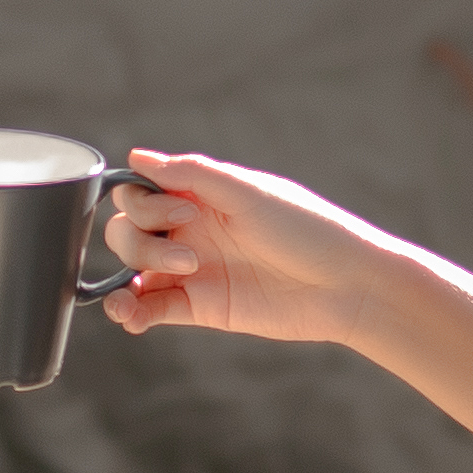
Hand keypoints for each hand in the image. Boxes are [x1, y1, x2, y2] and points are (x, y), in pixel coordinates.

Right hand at [99, 152, 413, 345]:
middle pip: (128, 232)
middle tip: (190, 257)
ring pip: (134, 271)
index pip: (139, 194)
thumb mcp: (249, 193)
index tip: (180, 211)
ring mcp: (193, 271)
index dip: (142, 203)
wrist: (345, 285)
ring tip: (159, 287)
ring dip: (128, 278)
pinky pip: (151, 310)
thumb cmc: (306, 230)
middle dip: (140, 243)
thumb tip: (136, 157)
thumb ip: (192, 174)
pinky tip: (129, 315)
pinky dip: (130, 313)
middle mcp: (191, 230)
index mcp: (200, 196)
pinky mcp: (201, 308)